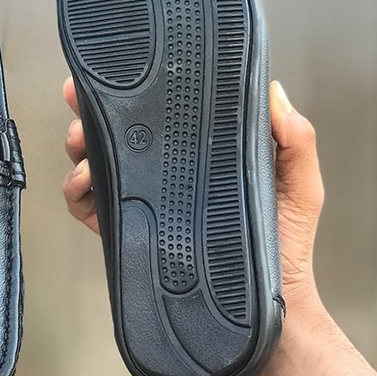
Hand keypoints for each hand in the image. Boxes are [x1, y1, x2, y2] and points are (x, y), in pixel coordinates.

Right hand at [61, 78, 323, 313]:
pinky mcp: (126, 230)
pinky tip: (85, 182)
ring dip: (81, 147)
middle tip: (80, 99)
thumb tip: (274, 92)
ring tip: (83, 142)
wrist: (267, 306)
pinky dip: (76, 190)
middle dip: (91, 110)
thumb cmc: (286, 247)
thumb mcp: (300, 187)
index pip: (162, 116)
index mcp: (198, 154)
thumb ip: (295, 142)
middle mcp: (165, 173)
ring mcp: (143, 201)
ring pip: (96, 162)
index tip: (120, 69)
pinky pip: (88, 205)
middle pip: (117, 133)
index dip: (137, 90)